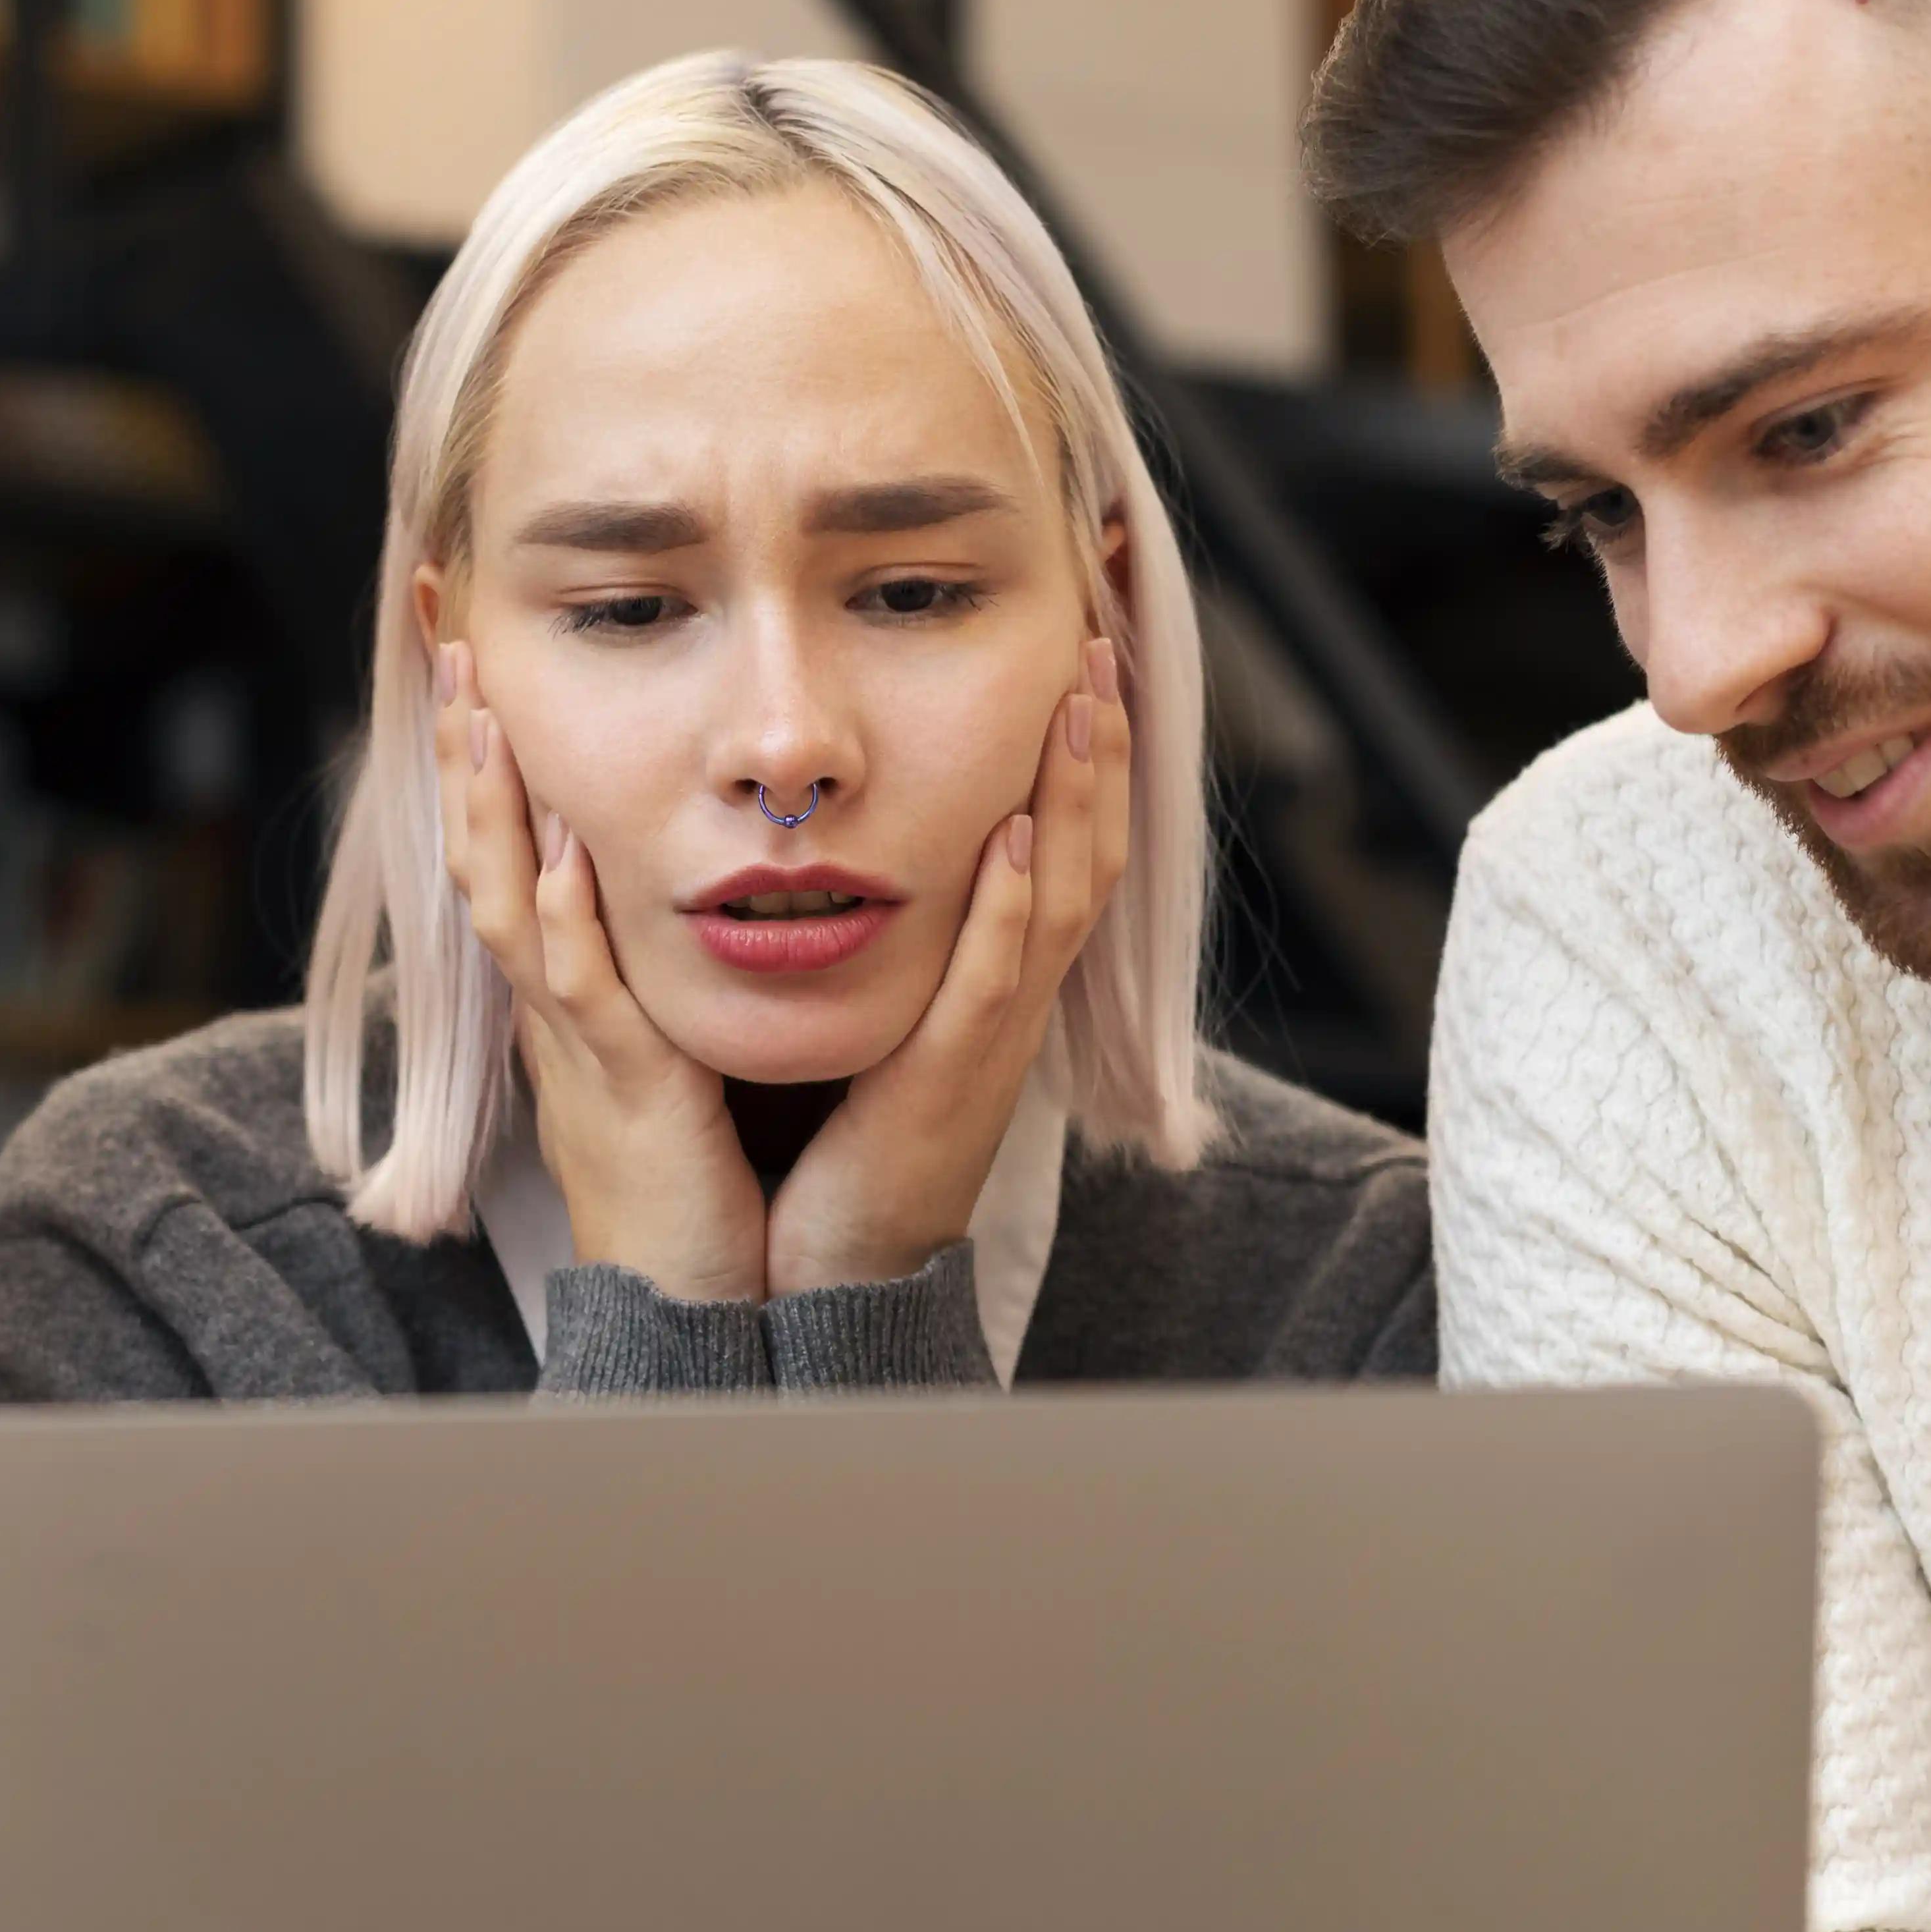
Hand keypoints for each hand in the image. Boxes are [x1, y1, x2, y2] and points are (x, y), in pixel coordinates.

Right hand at [432, 642, 767, 1301]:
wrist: (692, 1302)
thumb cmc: (694, 1183)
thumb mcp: (664, 1051)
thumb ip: (651, 975)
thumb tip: (649, 891)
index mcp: (567, 991)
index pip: (505, 847)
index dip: (480, 757)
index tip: (470, 657)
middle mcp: (552, 1006)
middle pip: (479, 854)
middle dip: (459, 748)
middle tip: (447, 638)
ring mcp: (574, 1045)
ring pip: (505, 906)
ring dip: (487, 809)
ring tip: (475, 714)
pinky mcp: (618, 1087)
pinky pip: (578, 988)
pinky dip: (561, 918)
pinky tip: (556, 849)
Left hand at [766, 637, 1130, 1295]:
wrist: (829, 1278)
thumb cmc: (839, 1154)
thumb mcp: (881, 1028)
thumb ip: (894, 952)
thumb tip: (877, 862)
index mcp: (992, 991)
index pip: (1060, 854)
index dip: (1082, 765)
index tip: (1079, 669)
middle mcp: (1009, 1008)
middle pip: (1084, 860)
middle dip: (1098, 755)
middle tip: (1101, 653)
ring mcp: (988, 1045)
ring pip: (1056, 903)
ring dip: (1073, 800)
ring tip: (1079, 708)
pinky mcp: (947, 1083)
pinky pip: (990, 982)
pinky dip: (1006, 906)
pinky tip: (1010, 835)